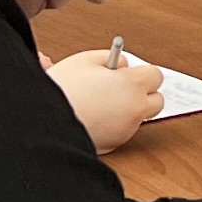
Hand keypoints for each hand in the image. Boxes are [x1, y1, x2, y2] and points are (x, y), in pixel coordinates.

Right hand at [47, 48, 166, 151]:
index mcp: (131, 85)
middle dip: (143, 93)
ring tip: (101, 101)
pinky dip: (115, 124)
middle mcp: (135, 109)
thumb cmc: (62, 90)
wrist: (44, 122)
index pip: (156, 75)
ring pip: (139, 117)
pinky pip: (123, 131)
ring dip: (128, 109)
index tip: (128, 72)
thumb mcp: (84, 60)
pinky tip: (95, 117)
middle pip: (157, 101)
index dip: (141, 72)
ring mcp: (126, 129)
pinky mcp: (114, 145)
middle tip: (120, 87)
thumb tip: (121, 63)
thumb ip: (109, 57)